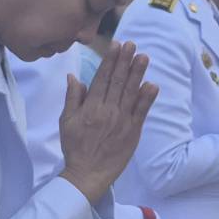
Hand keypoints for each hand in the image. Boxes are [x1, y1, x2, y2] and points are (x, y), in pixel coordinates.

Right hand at [59, 41, 159, 201]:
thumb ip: (72, 97)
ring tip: (143, 57)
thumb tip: (74, 76)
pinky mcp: (133, 132)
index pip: (101, 78)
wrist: (88, 174)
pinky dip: (147, 98)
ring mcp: (122, 121)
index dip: (110, 60)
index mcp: (91, 107)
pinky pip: (141, 112)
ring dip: (138, 74)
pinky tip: (152, 85)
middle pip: (118, 81)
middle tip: (132, 44)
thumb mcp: (66, 121)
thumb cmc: (75, 147)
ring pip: (131, 93)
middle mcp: (107, 111)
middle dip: (125, 61)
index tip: (116, 45)